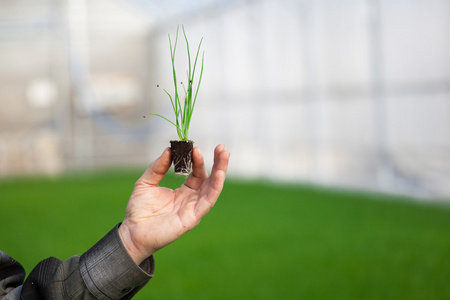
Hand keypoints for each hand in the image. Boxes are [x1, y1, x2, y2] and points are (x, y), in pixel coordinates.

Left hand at [118, 144, 229, 264]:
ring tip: (224, 155)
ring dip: (221, 170)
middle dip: (217, 162)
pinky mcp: (194, 217)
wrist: (132, 232)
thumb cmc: (139, 210)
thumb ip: (157, 167)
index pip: (196, 173)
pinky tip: (219, 174)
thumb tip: (169, 149)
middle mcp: (192, 199)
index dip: (198, 160)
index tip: (195, 147)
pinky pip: (208, 200)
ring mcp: (194, 208)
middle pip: (209, 178)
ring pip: (213, 187)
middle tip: (222, 147)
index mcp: (183, 191)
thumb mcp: (146, 182)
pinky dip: (215, 186)